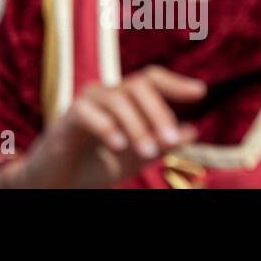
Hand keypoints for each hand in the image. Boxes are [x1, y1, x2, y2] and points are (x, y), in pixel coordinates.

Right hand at [0, 66, 205, 188]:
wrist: (60, 180)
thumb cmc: (97, 164)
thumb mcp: (137, 157)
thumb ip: (162, 143)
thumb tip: (193, 130)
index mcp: (126, 100)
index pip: (151, 79)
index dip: (175, 83)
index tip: (200, 92)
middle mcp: (107, 94)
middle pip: (138, 86)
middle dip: (159, 112)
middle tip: (172, 140)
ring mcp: (86, 102)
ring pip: (117, 99)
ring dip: (137, 126)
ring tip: (148, 152)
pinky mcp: (67, 116)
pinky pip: (88, 112)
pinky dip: (106, 127)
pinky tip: (118, 146)